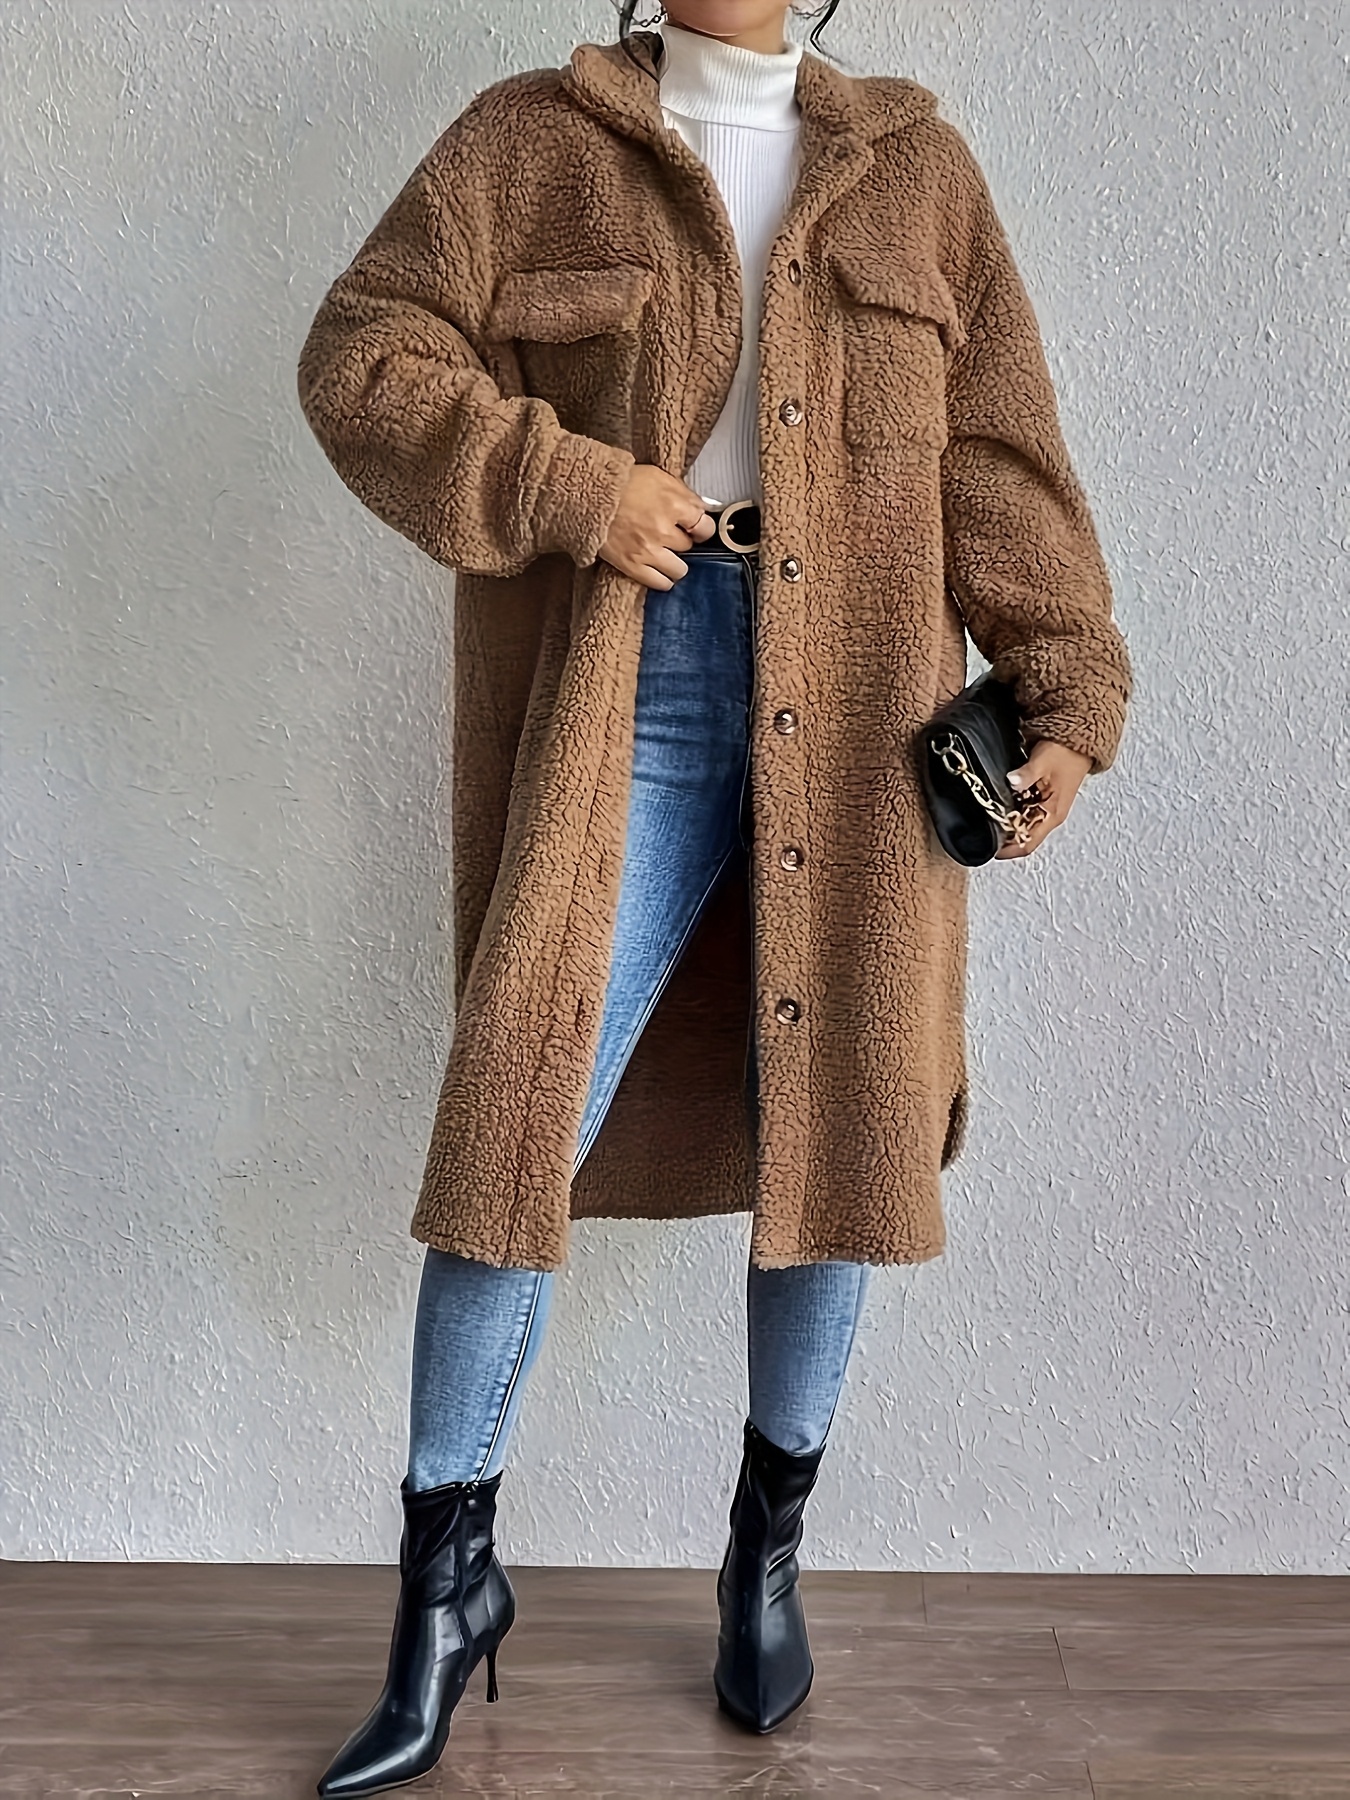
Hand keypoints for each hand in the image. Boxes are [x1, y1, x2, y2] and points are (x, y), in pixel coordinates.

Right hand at [596, 464, 717, 587]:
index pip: (704, 527)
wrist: (587, 495)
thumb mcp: (658, 476)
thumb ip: (683, 494)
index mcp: (672, 505)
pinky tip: (659, 570)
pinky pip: (660, 583)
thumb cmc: (621, 483)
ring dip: (675, 562)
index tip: (695, 528)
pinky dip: (663, 579)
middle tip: (671, 535)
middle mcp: (663, 530)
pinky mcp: (632, 566)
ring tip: (666, 555)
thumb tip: (701, 509)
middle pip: (688, 547)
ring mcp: (648, 551)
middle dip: (681, 541)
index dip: (701, 527)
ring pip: (679, 569)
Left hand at [993, 738, 1093, 859]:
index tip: (988, 846)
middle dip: (1003, 834)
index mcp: (1052, 815)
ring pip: (1022, 824)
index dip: (1007, 850)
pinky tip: (1001, 801)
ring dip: (1006, 821)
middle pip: (1021, 837)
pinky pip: (1024, 811)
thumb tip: (1012, 781)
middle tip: (983, 825)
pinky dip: (1012, 809)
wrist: (1080, 742)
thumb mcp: (1043, 761)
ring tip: (989, 812)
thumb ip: (1026, 774)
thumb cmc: (1067, 753)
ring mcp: (1046, 807)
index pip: (1027, 845)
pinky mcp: (1043, 798)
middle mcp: (1049, 815)